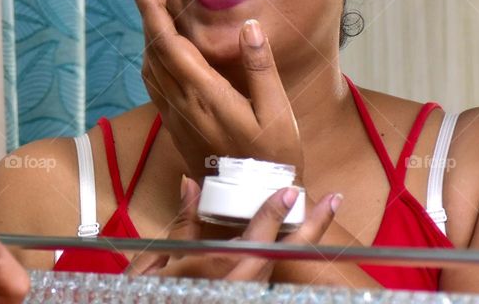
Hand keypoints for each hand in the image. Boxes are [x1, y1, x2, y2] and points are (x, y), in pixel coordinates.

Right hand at [127, 177, 340, 281]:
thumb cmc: (145, 299)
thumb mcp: (154, 263)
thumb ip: (181, 224)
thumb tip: (190, 185)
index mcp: (221, 275)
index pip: (257, 239)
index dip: (274, 213)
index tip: (290, 190)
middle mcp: (240, 288)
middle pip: (283, 255)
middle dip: (311, 228)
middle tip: (332, 201)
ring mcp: (243, 295)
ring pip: (277, 267)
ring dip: (299, 241)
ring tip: (316, 214)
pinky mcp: (241, 295)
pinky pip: (265, 275)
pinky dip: (278, 255)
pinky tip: (287, 239)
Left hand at [129, 0, 303, 181]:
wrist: (249, 202)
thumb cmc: (272, 157)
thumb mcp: (277, 112)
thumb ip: (261, 68)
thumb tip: (249, 27)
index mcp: (205, 94)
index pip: (170, 45)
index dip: (153, 12)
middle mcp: (182, 102)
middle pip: (154, 50)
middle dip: (147, 13)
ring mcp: (175, 114)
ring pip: (149, 66)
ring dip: (147, 34)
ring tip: (151, 7)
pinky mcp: (174, 124)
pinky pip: (152, 84)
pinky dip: (150, 58)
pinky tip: (157, 49)